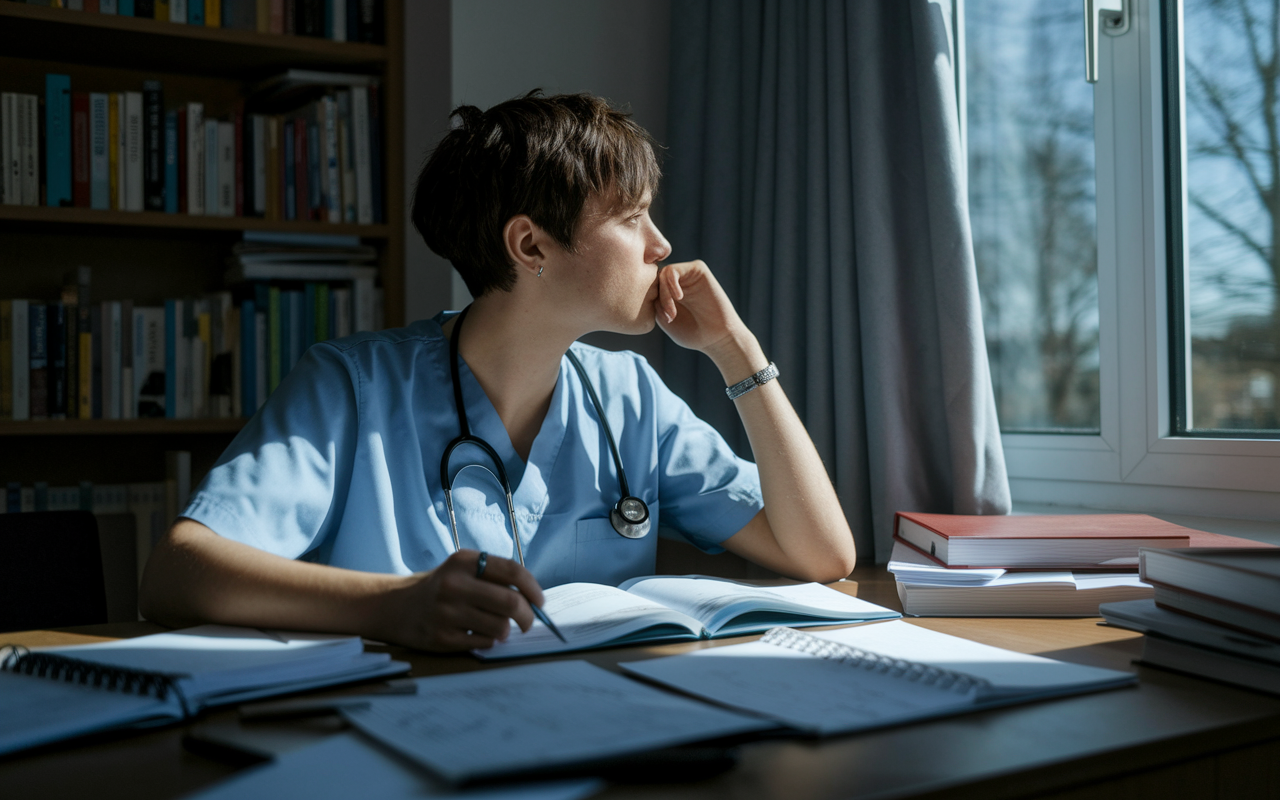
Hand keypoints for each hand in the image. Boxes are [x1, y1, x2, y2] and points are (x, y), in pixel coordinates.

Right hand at [383, 550, 545, 651]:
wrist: (397, 607)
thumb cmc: (442, 587)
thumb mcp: (463, 569)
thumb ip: (495, 576)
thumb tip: (534, 599)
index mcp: (464, 561)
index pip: (512, 571)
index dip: (533, 588)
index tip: (540, 601)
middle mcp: (454, 584)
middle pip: (511, 602)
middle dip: (528, 616)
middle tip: (529, 622)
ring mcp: (447, 612)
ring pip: (500, 627)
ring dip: (506, 630)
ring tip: (497, 627)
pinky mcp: (442, 637)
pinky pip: (484, 642)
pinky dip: (488, 640)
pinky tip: (477, 633)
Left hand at [654, 260, 748, 355]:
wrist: (718, 337)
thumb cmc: (692, 333)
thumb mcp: (664, 320)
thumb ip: (654, 303)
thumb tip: (645, 286)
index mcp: (667, 293)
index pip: (647, 286)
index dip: (647, 301)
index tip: (660, 320)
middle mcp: (677, 281)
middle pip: (653, 279)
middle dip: (657, 298)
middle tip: (668, 317)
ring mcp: (687, 275)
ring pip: (662, 274)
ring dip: (664, 294)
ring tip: (672, 313)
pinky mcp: (697, 269)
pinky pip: (673, 269)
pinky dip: (671, 283)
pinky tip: (679, 298)